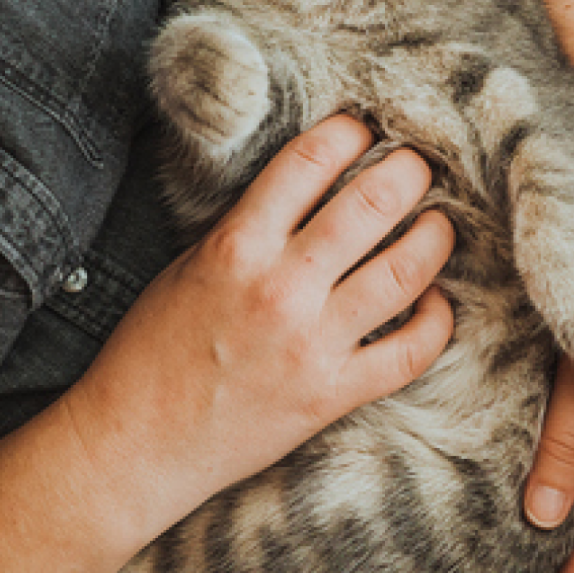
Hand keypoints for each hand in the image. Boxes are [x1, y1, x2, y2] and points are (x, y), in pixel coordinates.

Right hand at [64, 115, 454, 539]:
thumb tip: (311, 186)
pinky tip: (434, 301)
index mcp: (237, 245)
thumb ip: (249, 226)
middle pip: (372, 204)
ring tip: (440, 224)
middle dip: (409, 172)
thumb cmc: (152, 351)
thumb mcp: (188, 265)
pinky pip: (410, 351)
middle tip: (421, 164)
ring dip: (435, 237)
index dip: (349, 131)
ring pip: (405, 271)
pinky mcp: (332, 394)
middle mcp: (281, 288)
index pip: (309, 160)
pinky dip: (436, 320)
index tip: (366, 127)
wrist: (133, 445)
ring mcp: (312, 343)